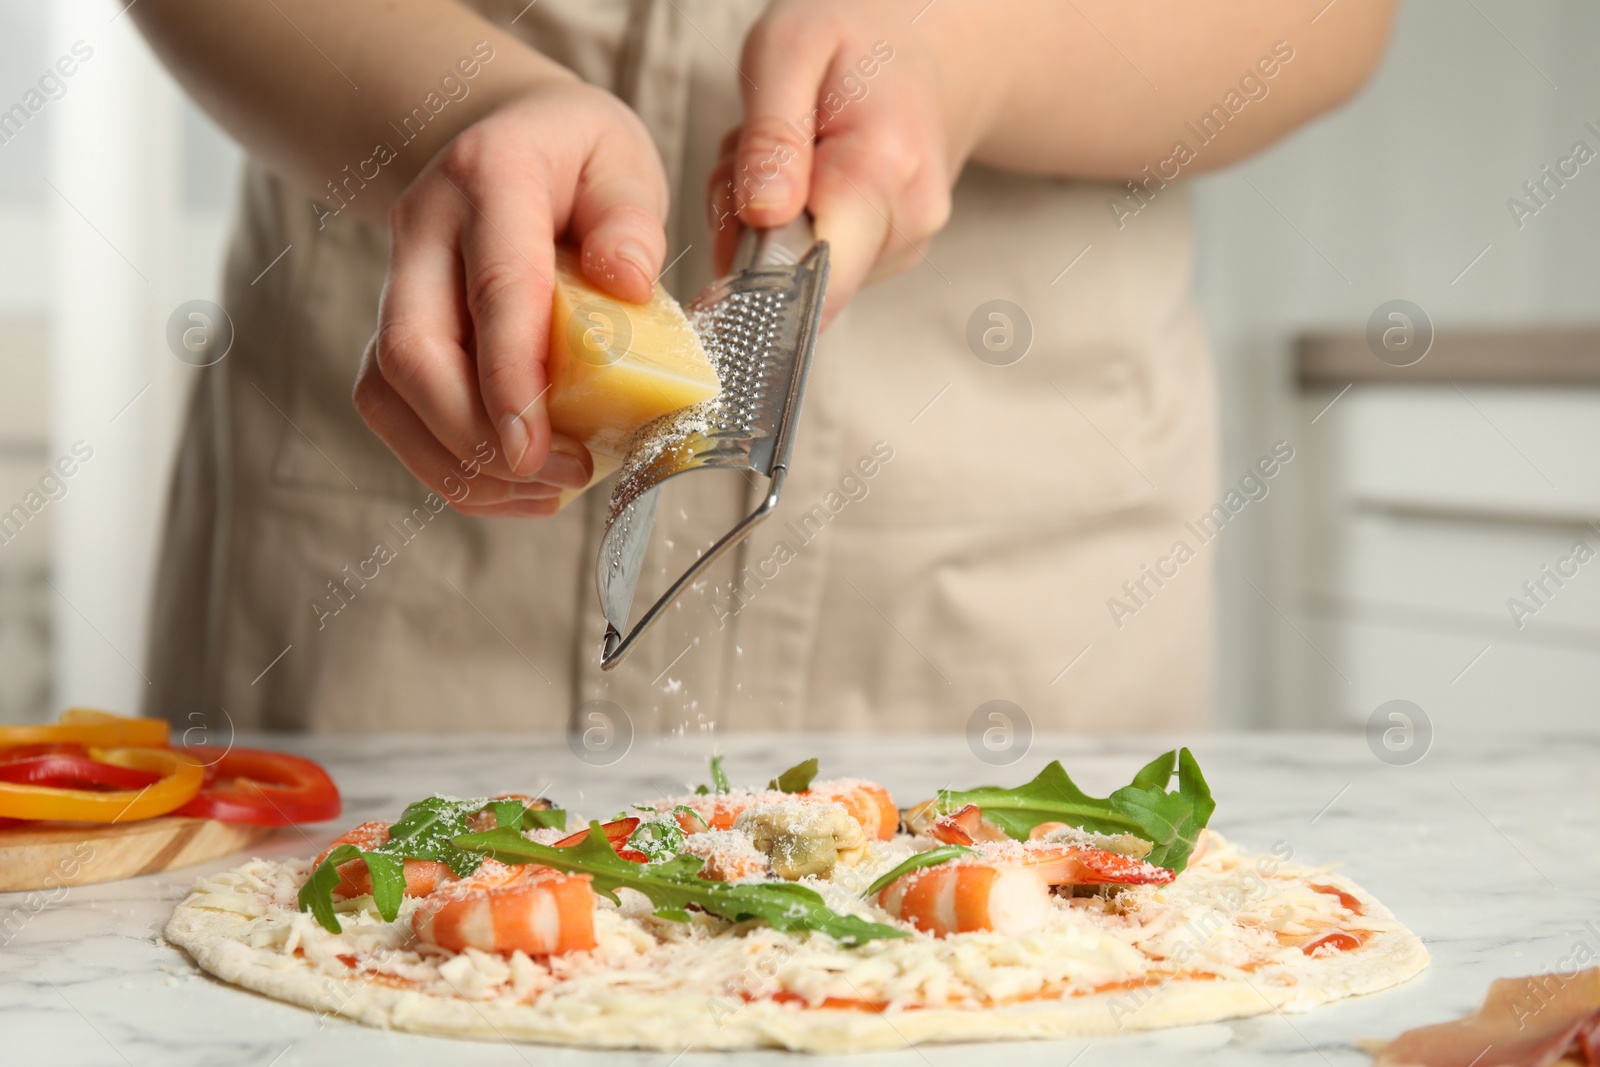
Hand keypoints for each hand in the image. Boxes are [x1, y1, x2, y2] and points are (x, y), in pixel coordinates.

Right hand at [354, 78, 669, 516]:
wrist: (503, 140)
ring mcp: (399, 284)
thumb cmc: (574, 161)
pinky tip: (515, 486)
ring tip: (546, 491)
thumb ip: (630, 219)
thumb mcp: (622, 160)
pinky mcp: (394, 332)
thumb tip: (626, 282)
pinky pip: (397, 412)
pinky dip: (451, 465)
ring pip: (390, 392)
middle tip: (559, 476)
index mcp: (490, 177)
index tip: (533, 446)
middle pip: (413, 350)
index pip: (494, 286)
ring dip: (460, 463)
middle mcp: (424, 229)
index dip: (509, 374)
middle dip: (475, 436)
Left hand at [707, 2, 1008, 322]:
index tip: (729, 228)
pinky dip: (792, 227)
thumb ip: (771, 136)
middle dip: (749, 235)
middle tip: (748, 160)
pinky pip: (820, 263)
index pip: (814, 279)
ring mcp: (907, 243)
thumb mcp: (789, 49)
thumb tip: (764, 217)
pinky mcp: (895, 252)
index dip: (753, 276)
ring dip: (766, 227)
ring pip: (802, 274)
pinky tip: (805, 176)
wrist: (930, 39)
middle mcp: (907, 221)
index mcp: (881, 170)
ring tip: (785, 155)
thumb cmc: (856, 35)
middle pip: (796, 278)